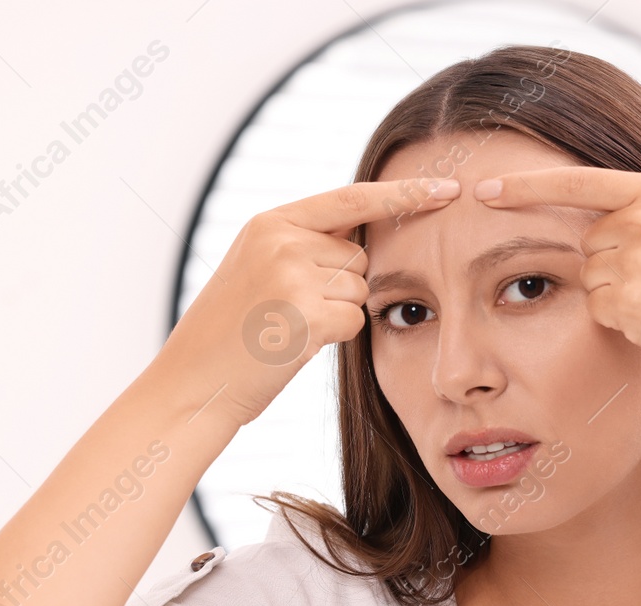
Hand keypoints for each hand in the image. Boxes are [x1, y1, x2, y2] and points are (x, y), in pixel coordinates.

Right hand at [159, 177, 460, 426]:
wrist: (191, 383)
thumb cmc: (229, 334)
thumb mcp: (257, 268)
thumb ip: (305, 245)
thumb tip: (366, 239)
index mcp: (270, 222)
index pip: (352, 198)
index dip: (403, 193)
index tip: (449, 188)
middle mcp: (282, 240)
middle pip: (359, 256)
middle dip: (342, 287)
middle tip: (291, 312)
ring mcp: (293, 275)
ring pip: (359, 290)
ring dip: (337, 314)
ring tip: (287, 328)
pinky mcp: (305, 314)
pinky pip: (355, 321)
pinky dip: (335, 338)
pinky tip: (293, 344)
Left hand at [471, 167, 640, 384]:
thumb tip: (614, 194)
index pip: (577, 183)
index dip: (526, 187)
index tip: (484, 189)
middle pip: (588, 240)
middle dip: (610, 261)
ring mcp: (635, 260)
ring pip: (590, 276)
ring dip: (614, 292)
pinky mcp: (628, 300)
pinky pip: (597, 307)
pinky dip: (619, 318)